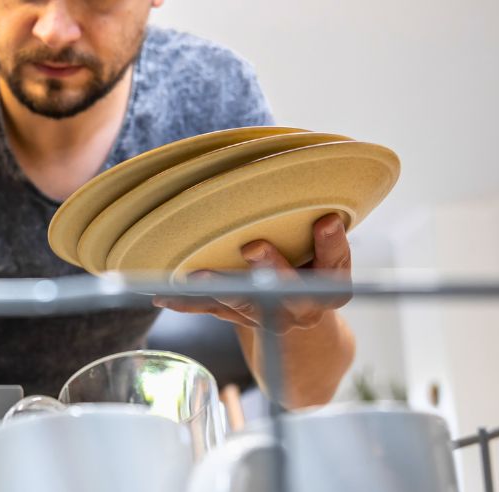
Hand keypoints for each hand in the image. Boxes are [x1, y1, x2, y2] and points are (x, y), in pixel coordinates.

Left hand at [155, 214, 352, 333]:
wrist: (295, 314)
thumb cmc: (310, 262)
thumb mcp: (322, 246)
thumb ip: (311, 219)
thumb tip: (295, 165)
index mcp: (331, 285)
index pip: (335, 262)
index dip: (331, 243)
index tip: (326, 220)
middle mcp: (302, 307)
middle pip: (289, 290)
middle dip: (271, 268)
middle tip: (252, 246)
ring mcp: (269, 317)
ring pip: (246, 304)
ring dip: (221, 288)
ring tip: (198, 276)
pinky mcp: (239, 319)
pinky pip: (212, 311)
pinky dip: (187, 303)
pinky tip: (163, 296)